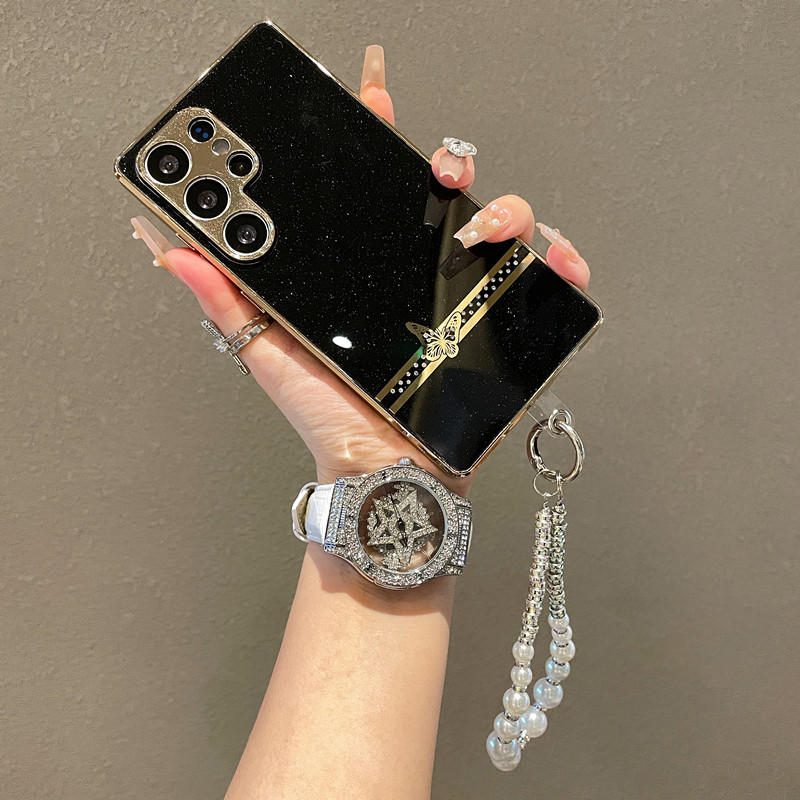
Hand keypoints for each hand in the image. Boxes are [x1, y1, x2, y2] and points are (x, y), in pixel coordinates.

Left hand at [131, 45, 590, 496]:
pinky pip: (543, 288)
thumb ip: (227, 300)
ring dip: (506, 211)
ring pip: (502, 230)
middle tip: (438, 171)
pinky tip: (551, 262)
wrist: (381, 472)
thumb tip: (175, 249)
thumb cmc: (331, 420)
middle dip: (451, 163)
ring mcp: (464, 303)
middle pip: (448, 197)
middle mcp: (419, 280)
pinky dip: (559, 266)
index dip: (377, 140)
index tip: (372, 101)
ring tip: (483, 230)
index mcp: (367, 275)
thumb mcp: (270, 352)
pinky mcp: (500, 333)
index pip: (376, 193)